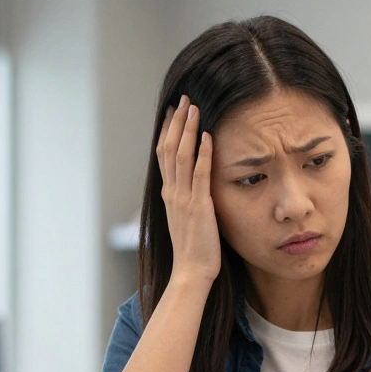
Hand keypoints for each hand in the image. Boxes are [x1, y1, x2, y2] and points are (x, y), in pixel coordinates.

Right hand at [156, 95, 220, 283]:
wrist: (190, 272)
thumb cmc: (193, 249)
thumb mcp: (186, 218)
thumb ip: (187, 199)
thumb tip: (193, 185)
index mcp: (168, 194)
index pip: (163, 154)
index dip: (167, 130)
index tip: (172, 110)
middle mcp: (171, 193)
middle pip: (168, 148)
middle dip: (176, 122)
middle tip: (183, 99)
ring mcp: (183, 199)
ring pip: (180, 156)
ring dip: (187, 130)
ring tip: (194, 108)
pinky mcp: (198, 207)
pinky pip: (199, 175)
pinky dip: (202, 154)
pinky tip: (207, 136)